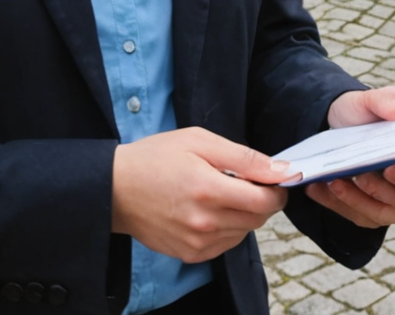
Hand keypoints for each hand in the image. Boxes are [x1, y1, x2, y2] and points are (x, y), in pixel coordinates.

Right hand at [110, 128, 292, 262]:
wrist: (114, 190)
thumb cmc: (155, 158)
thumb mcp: (199, 141)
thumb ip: (244, 157)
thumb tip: (281, 170)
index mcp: (209, 190)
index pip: (265, 202)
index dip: (278, 190)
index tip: (275, 179)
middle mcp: (204, 222)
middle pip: (258, 219)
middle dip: (263, 201)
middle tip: (249, 183)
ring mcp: (196, 242)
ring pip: (244, 233)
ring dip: (245, 215)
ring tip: (223, 194)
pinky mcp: (189, 254)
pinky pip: (226, 245)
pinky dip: (228, 229)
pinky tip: (212, 211)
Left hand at [310, 87, 394, 227]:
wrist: (335, 132)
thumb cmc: (365, 117)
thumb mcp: (370, 102)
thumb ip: (385, 100)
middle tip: (391, 168)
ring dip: (378, 194)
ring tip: (355, 176)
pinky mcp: (376, 214)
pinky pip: (365, 215)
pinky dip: (346, 202)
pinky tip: (327, 186)